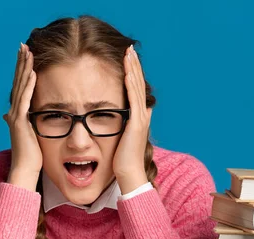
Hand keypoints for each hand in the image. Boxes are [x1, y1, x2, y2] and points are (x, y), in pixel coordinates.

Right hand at [3, 43, 41, 190]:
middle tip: (23, 45)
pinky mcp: (21, 122)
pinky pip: (25, 100)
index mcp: (17, 114)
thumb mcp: (29, 134)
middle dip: (21, 63)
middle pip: (18, 82)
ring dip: (24, 69)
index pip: (20, 86)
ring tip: (27, 52)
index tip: (25, 54)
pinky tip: (32, 73)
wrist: (25, 170)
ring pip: (21, 87)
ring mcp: (16, 117)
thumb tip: (12, 116)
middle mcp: (14, 112)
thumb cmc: (30, 156)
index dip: (22, 70)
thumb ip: (23, 123)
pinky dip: (29, 86)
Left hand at [113, 45, 151, 193]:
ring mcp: (141, 118)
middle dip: (133, 66)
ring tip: (129, 54)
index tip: (126, 58)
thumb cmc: (120, 160)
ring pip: (137, 88)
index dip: (132, 73)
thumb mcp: (118, 138)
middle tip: (129, 49)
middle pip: (138, 84)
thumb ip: (118, 126)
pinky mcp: (137, 123)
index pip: (135, 89)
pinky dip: (131, 85)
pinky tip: (127, 73)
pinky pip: (134, 100)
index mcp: (137, 117)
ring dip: (133, 70)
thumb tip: (112, 120)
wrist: (127, 174)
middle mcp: (142, 115)